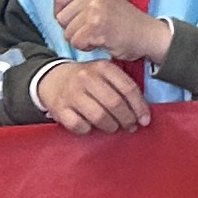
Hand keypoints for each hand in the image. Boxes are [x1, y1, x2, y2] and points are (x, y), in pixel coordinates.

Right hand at [35, 57, 149, 134]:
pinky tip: (91, 127)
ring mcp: (72, 93)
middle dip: (127, 119)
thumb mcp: (104, 74)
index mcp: (102, 67)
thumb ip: (122, 87)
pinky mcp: (60, 109)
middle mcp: (86, 78)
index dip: (140, 107)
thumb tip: (142, 112)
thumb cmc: (86, 80)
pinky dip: (88, 130)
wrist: (52, 79)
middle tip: (130, 126)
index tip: (145, 120)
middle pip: (115, 103)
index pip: (128, 88)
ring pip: (99, 116)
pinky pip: (80, 126)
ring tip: (113, 127)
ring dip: (111, 126)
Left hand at [53, 0, 170, 65]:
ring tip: (98, 36)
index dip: (62, 12)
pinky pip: (77, 42)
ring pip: (67, 32)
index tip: (73, 21)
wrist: (149, 35)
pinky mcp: (97, 26)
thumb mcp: (104, 3)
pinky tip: (101, 42)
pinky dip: (86, 47)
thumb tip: (58, 13)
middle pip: (61, 17)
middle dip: (71, 29)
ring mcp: (95, 10)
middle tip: (90, 32)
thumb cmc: (125, 24)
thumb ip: (83, 2)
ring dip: (79, 40)